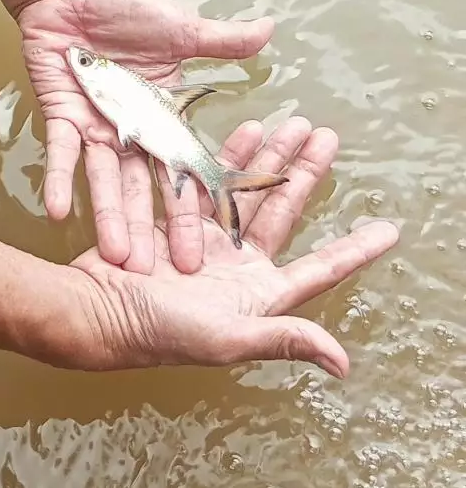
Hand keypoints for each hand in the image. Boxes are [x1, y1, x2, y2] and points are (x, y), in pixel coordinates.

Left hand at [19, 0, 274, 274]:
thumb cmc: (128, 8)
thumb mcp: (182, 28)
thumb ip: (223, 40)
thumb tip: (271, 29)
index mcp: (163, 121)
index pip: (183, 172)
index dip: (192, 210)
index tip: (205, 248)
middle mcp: (132, 135)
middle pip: (141, 190)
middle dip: (149, 229)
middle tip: (156, 274)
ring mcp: (97, 130)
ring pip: (103, 183)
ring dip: (108, 217)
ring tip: (114, 255)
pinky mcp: (63, 119)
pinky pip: (61, 155)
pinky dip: (59, 180)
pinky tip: (58, 213)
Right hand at [56, 116, 398, 376]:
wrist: (99, 309)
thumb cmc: (162, 333)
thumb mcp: (226, 338)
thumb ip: (282, 339)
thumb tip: (341, 362)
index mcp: (259, 293)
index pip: (319, 267)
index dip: (355, 249)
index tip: (388, 229)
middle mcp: (240, 263)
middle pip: (284, 210)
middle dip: (306, 174)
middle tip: (326, 137)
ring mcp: (211, 238)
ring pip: (248, 187)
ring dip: (270, 156)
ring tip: (292, 124)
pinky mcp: (180, 220)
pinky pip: (210, 180)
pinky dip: (226, 156)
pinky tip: (243, 131)